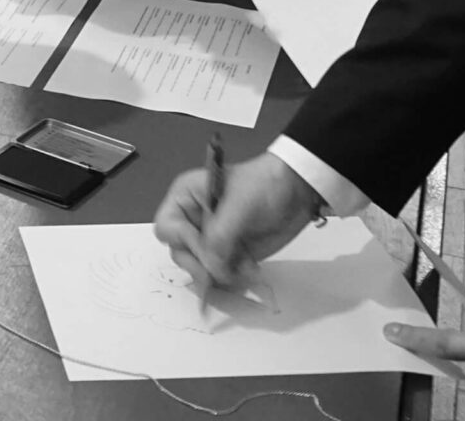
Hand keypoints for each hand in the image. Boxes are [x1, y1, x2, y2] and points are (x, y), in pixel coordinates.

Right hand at [153, 151, 317, 288]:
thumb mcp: (238, 206)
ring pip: (200, 269)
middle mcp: (193, 220)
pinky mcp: (229, 255)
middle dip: (201, 264)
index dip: (183, 239)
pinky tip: (251, 269)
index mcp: (186, 198)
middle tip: (222, 268)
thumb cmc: (264, 186)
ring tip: (244, 266)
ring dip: (220, 273)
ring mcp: (212, 240)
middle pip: (180, 253)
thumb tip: (210, 271)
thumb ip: (219, 238)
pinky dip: (234, 278)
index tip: (206, 246)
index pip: (167, 227)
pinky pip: (221, 276)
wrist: (297, 192)